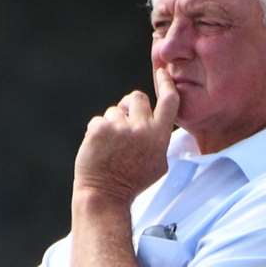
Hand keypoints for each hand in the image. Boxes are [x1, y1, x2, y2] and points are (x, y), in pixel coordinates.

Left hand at [72, 69, 180, 207]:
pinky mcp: (99, 129)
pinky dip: (96, 132)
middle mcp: (142, 129)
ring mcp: (120, 128)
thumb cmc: (133, 180)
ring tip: (111, 146)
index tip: (163, 72)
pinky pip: (98, 120)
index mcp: (159, 136)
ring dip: (112, 124)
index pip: (169, 102)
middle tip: (125, 126)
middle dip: (130, 107)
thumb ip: (160, 139)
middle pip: (137, 97)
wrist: (106, 193)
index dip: (166, 84)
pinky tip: (99, 149)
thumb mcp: (159, 164)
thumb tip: (158, 120)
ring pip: (115, 110)